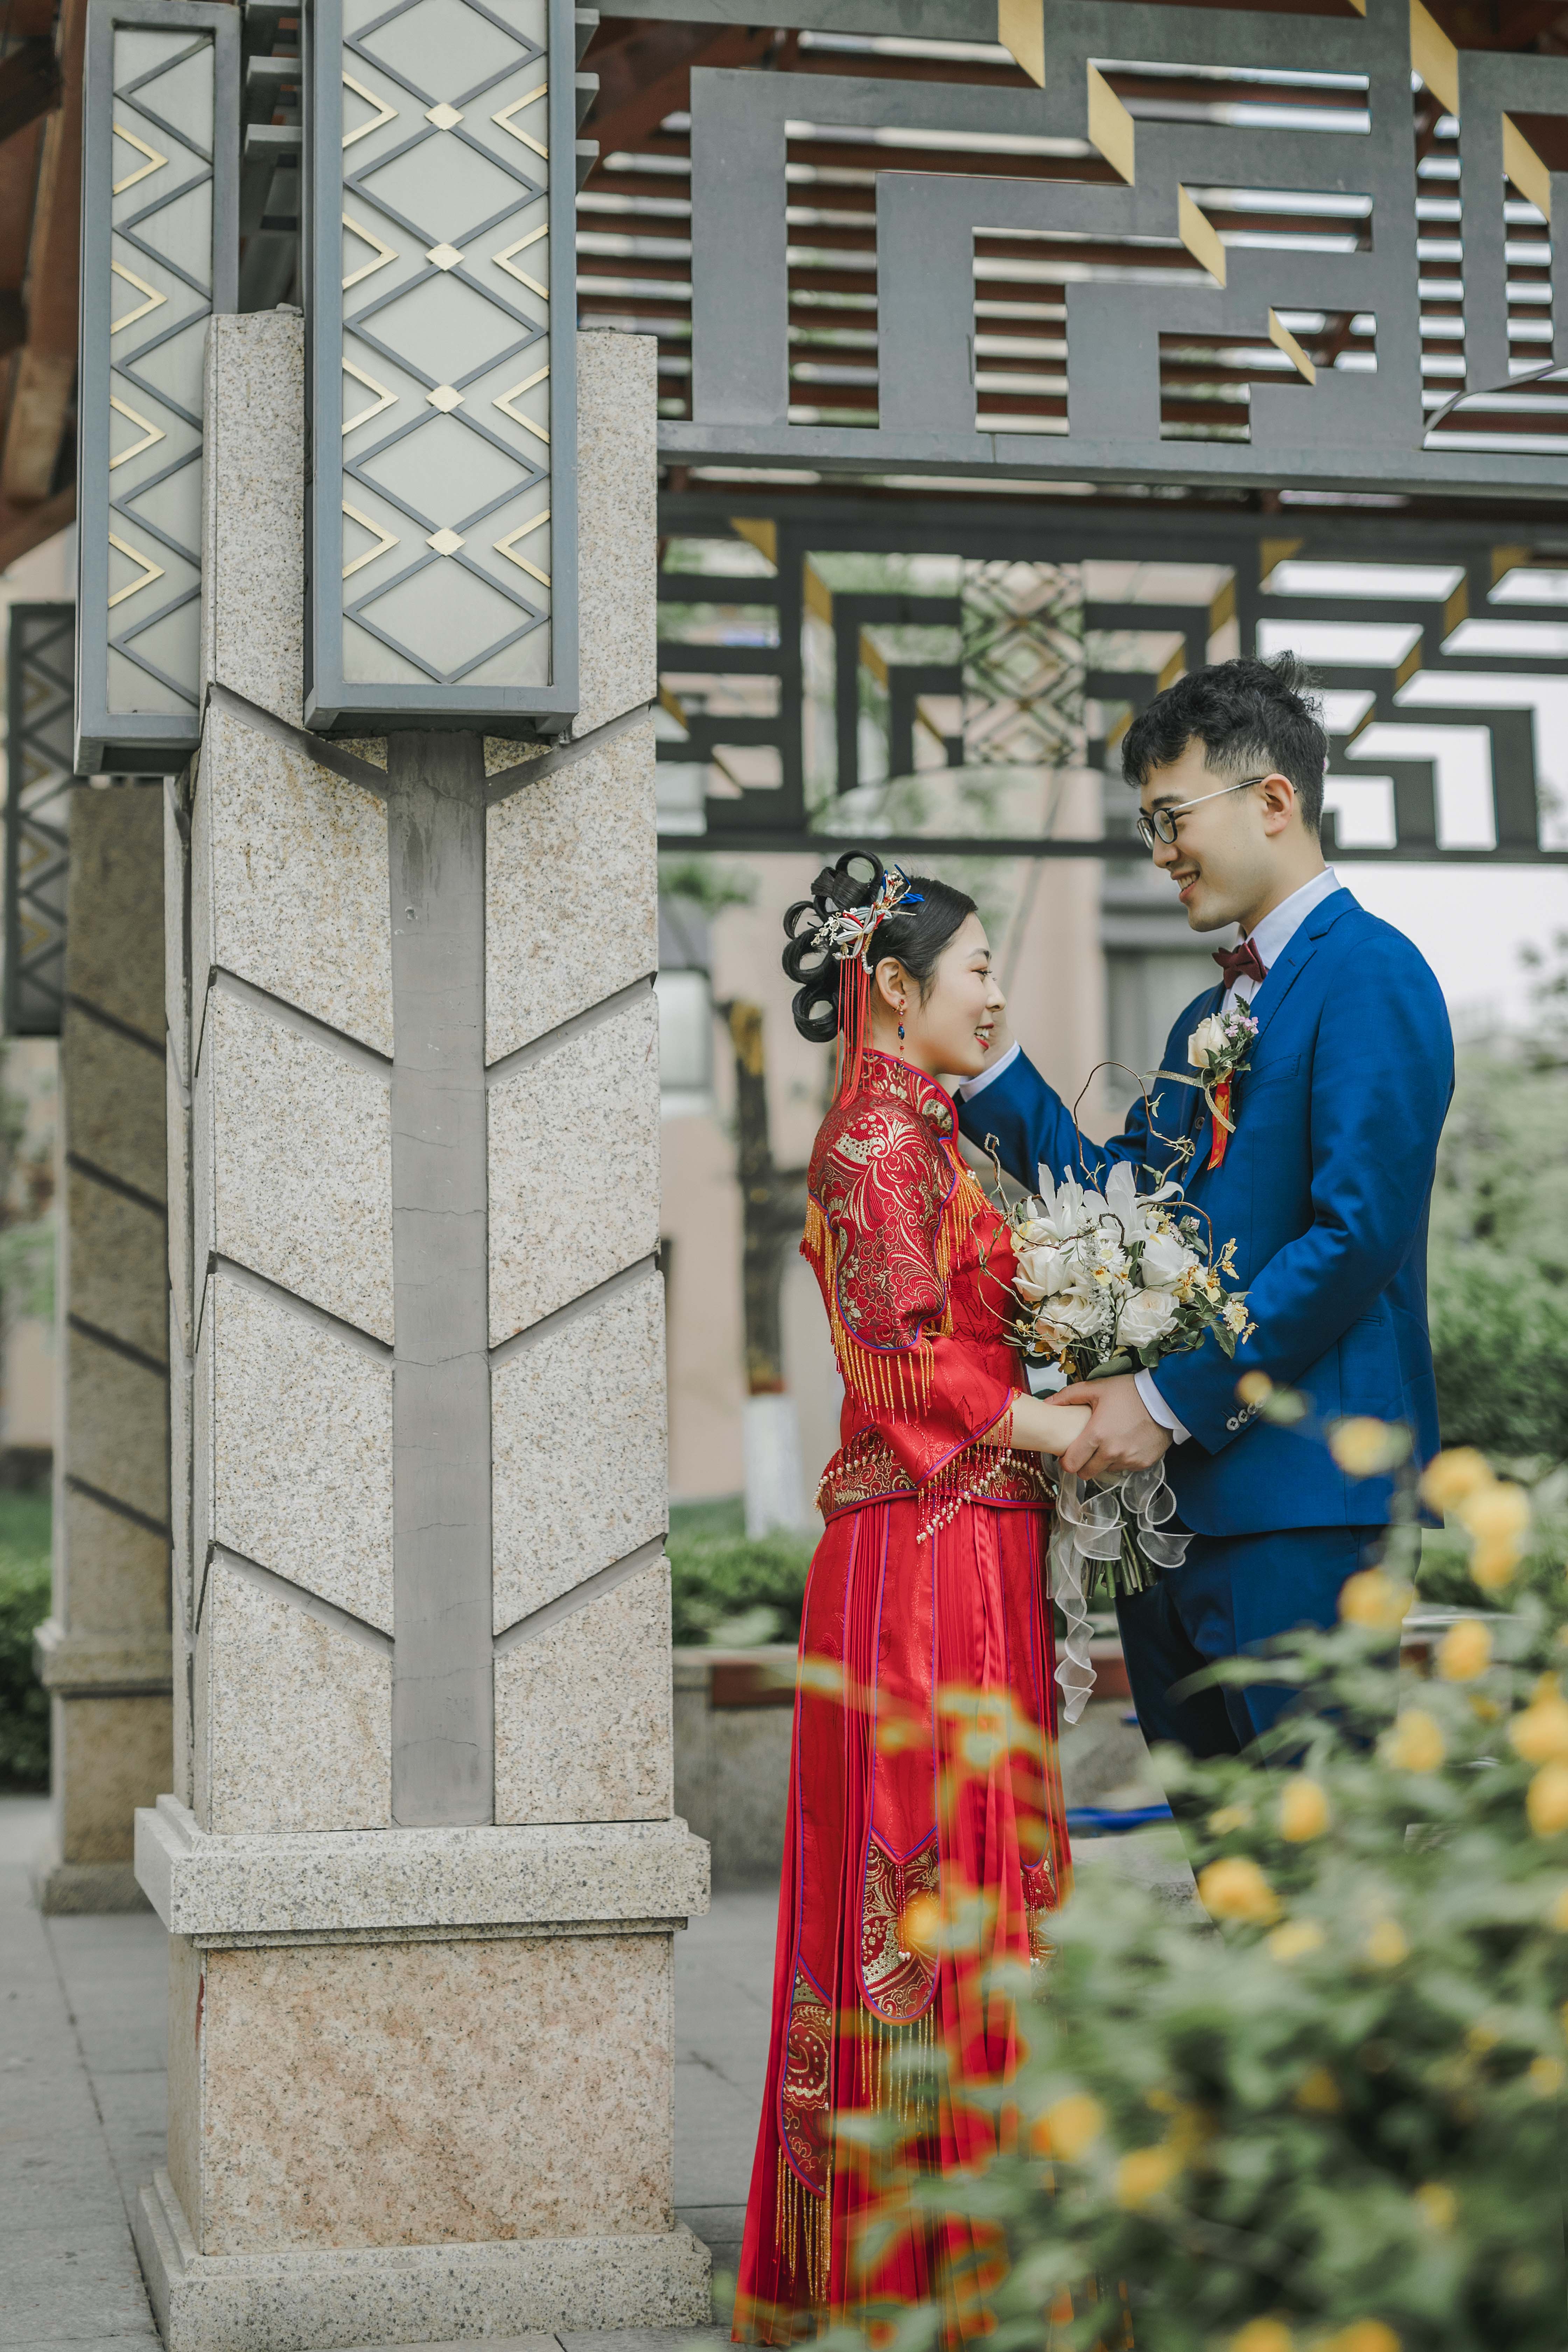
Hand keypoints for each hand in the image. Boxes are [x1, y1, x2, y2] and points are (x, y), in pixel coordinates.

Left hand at [1054, 1373, 1170, 1480]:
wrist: (1165, 1399)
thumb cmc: (1130, 1392)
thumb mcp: (1097, 1388)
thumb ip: (1069, 1396)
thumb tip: (1048, 1403)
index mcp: (1097, 1435)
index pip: (1071, 1464)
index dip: (1066, 1462)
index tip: (1067, 1455)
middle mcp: (1112, 1452)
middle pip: (1087, 1473)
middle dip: (1083, 1464)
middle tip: (1086, 1450)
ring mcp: (1129, 1460)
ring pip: (1106, 1471)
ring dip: (1103, 1462)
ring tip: (1108, 1443)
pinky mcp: (1143, 1463)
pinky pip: (1125, 1467)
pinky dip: (1122, 1460)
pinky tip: (1125, 1443)